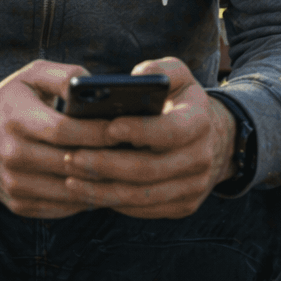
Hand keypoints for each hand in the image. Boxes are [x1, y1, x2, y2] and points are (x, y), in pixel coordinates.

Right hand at [0, 59, 112, 218]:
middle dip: (108, 158)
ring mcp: (14, 183)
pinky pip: (63, 207)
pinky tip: (102, 184)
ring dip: (102, 184)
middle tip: (138, 152)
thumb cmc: (12, 100)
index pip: (64, 131)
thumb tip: (98, 87)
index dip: (98, 132)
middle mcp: (11, 154)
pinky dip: (86, 198)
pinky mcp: (18, 204)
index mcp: (15, 118)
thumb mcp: (30, 76)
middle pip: (72, 163)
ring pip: (72, 191)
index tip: (125, 128)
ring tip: (126, 171)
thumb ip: (63, 75)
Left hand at [61, 57, 236, 218]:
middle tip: (71, 156)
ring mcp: (194, 186)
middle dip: (106, 164)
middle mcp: (201, 158)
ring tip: (70, 176)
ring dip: (102, 189)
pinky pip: (143, 209)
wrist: (210, 138)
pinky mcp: (182, 206)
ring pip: (142, 195)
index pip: (170, 131)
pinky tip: (86, 190)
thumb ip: (160, 70)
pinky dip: (112, 201)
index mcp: (199, 122)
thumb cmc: (178, 101)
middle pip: (149, 169)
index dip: (139, 130)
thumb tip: (138, 75)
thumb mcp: (177, 76)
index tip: (107, 127)